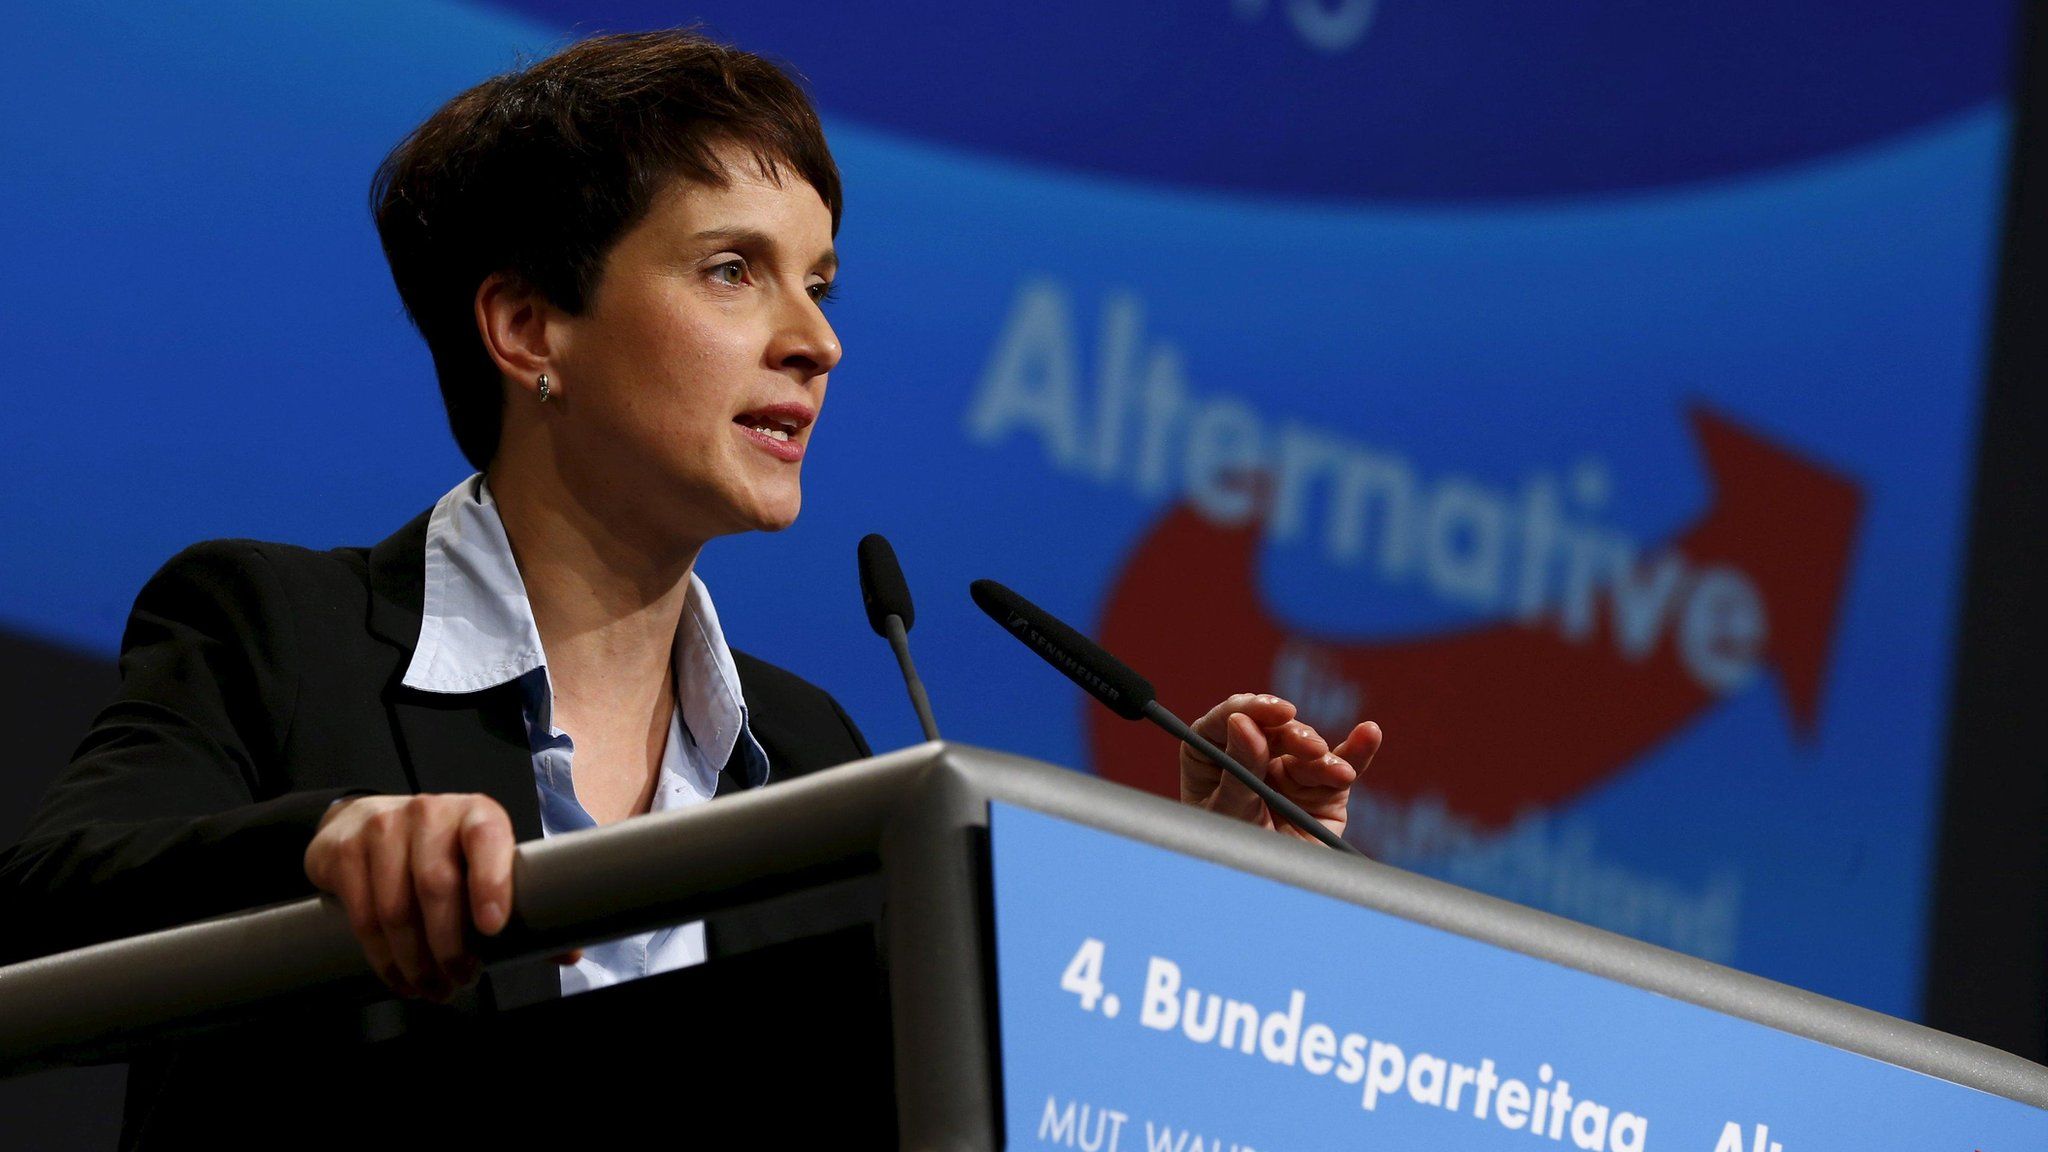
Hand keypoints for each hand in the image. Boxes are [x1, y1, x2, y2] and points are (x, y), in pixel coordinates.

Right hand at [303, 793, 518, 1001]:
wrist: (364, 823)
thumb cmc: (441, 853)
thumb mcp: (482, 864)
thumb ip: (523, 905)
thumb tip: (569, 953)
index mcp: (476, 814)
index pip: (487, 839)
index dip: (491, 881)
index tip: (493, 927)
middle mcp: (429, 813)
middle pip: (437, 885)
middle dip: (451, 945)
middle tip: (462, 979)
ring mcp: (382, 828)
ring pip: (396, 909)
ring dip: (416, 961)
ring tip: (433, 987)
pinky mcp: (345, 852)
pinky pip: (363, 916)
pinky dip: (383, 959)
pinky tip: (399, 977)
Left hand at [1179, 694, 1380, 843]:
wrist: (1263, 901)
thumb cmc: (1230, 856)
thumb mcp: (1229, 812)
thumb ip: (1240, 768)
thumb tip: (1243, 721)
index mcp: (1213, 756)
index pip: (1229, 720)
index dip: (1251, 708)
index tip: (1273, 710)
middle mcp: (1252, 757)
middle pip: (1273, 728)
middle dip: (1292, 734)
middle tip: (1308, 747)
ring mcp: (1289, 772)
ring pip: (1308, 747)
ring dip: (1321, 755)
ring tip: (1334, 772)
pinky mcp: (1322, 790)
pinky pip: (1341, 766)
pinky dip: (1357, 751)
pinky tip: (1368, 734)